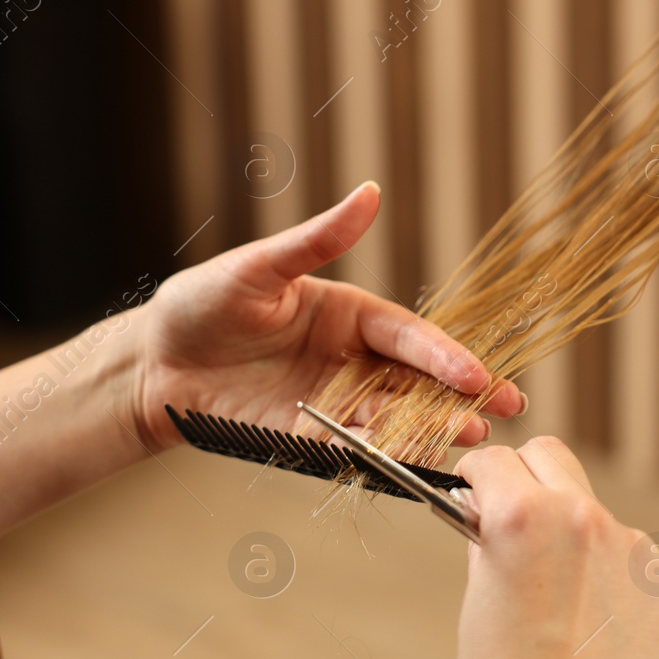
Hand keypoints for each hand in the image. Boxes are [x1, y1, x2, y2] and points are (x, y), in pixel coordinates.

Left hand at [130, 182, 524, 451]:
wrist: (153, 364)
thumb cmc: (201, 303)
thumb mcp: (259, 267)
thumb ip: (316, 239)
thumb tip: (368, 193)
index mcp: (348, 314)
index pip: (408, 335)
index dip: (444, 354)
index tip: (476, 374)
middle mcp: (350, 358)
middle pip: (417, 380)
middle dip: (462, 396)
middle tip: (506, 411)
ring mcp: (333, 401)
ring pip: (394, 418)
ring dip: (433, 430)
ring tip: (470, 441)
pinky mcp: (309, 438)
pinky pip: (354, 450)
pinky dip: (385, 458)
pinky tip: (415, 465)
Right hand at [452, 438, 658, 658]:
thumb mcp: (478, 598)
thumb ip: (491, 543)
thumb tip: (492, 512)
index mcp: (524, 515)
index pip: (496, 461)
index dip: (477, 477)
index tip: (475, 492)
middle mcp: (584, 517)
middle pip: (551, 456)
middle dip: (525, 477)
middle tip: (512, 515)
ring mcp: (634, 550)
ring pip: (597, 513)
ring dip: (576, 536)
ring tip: (559, 604)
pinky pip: (635, 562)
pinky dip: (615, 581)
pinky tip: (598, 629)